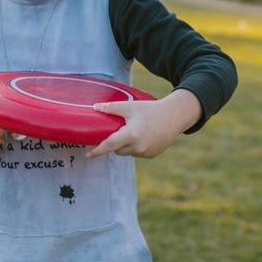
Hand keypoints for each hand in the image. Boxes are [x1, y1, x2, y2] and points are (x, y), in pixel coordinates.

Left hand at [85, 89, 202, 159]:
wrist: (174, 116)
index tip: (87, 155)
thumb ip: (112, 108)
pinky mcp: (151, 155)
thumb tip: (95, 107)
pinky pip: (137, 153)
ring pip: (127, 152)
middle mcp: (139, 147)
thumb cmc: (151, 110)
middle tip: (121, 129)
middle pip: (118, 149)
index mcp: (132, 135)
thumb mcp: (131, 106)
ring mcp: (146, 153)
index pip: (110, 145)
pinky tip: (144, 135)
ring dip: (126, 144)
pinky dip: (136, 146)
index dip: (97, 150)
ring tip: (136, 130)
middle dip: (116, 142)